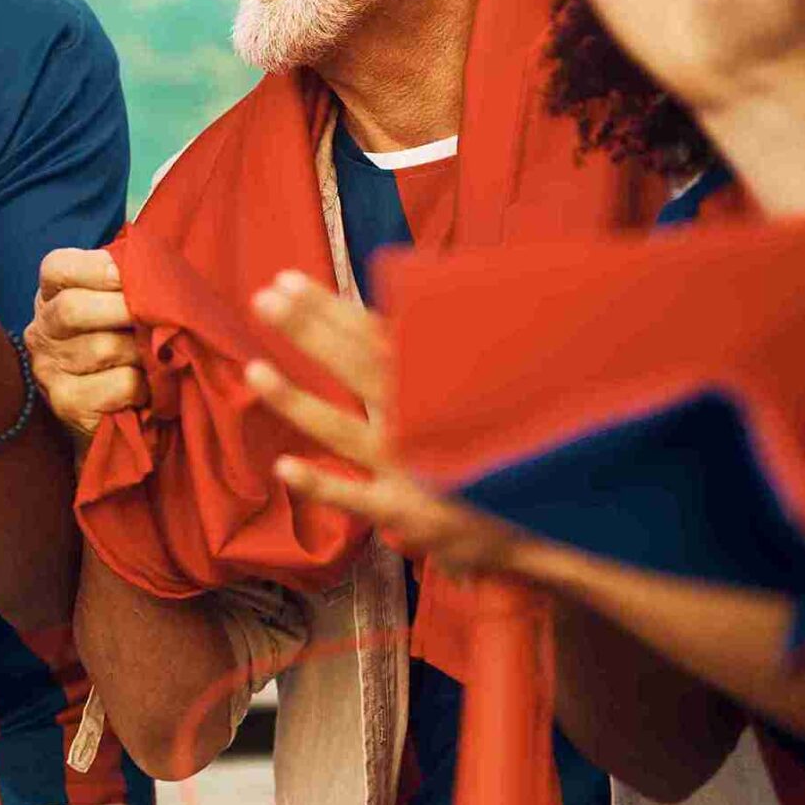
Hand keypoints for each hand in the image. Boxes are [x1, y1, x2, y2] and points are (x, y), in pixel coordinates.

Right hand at [25, 247, 145, 447]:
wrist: (114, 415)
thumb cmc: (123, 346)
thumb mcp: (118, 306)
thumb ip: (127, 282)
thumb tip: (154, 268)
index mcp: (51, 297)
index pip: (58, 268)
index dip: (97, 268)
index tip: (127, 278)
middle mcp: (41, 332)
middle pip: (73, 308)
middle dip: (124, 309)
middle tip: (157, 317)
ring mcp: (49, 370)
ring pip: (104, 347)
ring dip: (141, 352)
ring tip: (154, 358)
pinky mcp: (67, 404)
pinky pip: (120, 383)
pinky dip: (144, 385)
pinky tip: (146, 388)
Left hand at [243, 271, 527, 576]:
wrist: (552, 522)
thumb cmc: (508, 448)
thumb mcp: (484, 392)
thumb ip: (440, 354)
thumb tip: (401, 302)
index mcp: (439, 385)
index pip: (376, 335)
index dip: (329, 308)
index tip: (286, 281)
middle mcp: (422, 421)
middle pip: (357, 368)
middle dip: (308, 332)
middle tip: (262, 300)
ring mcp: (410, 469)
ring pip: (344, 431)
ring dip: (297, 401)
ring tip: (252, 371)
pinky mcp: (406, 515)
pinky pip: (358, 500)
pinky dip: (322, 485)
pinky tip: (283, 466)